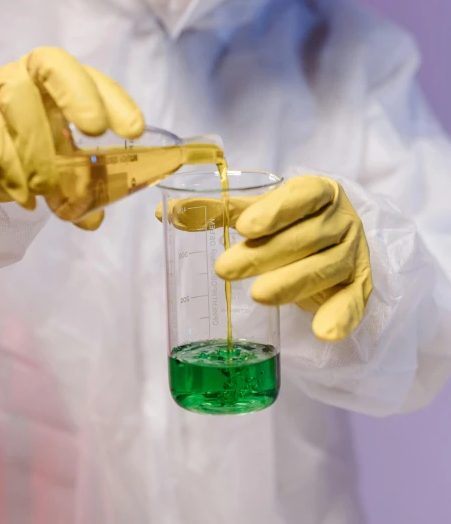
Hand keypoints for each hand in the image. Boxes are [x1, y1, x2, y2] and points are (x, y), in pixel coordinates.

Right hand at [0, 47, 143, 229]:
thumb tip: (93, 218)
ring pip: (17, 102)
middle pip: (52, 65)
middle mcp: (25, 76)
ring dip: (39, 150)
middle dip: (79, 95)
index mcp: (57, 85)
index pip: (88, 76)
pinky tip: (22, 195)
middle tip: (95, 132)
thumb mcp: (52, 170)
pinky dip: (9, 166)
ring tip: (48, 189)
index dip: (113, 98)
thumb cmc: (13, 153)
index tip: (134, 130)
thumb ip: (74, 190)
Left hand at [157, 175, 372, 341]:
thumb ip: (220, 210)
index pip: (302, 195)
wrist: (333, 239)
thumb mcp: (258, 211)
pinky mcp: (358, 286)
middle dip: (266, 254)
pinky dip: (341, 317)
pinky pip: (353, 302)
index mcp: (319, 191)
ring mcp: (353, 253)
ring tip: (256, 296)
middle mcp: (341, 220)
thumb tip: (164, 212)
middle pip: (307, 236)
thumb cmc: (289, 221)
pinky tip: (323, 332)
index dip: (275, 210)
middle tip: (225, 269)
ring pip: (325, 268)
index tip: (244, 227)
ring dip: (291, 283)